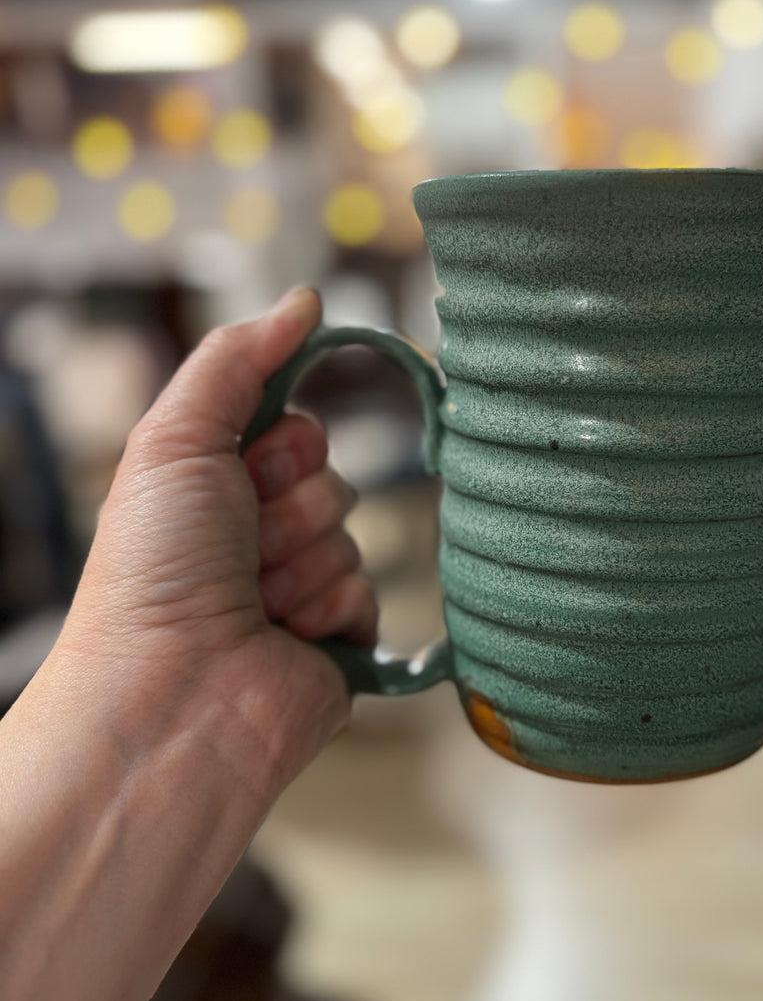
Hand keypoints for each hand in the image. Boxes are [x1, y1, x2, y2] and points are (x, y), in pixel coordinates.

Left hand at [52, 287, 367, 805]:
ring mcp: (296, 593)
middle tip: (245, 548)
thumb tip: (307, 301)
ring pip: (354, 538)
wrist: (170, 698)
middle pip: (333, 479)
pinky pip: (372, 596)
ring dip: (305, 565)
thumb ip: (238, 358)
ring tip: (258, 605)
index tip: (249, 473)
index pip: (299, 429)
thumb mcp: (176, 438)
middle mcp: (254, 538)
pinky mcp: (334, 645)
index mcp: (215, 489)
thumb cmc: (152, 571)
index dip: (285, 447)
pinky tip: (289, 637)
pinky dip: (332, 611)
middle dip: (293, 509)